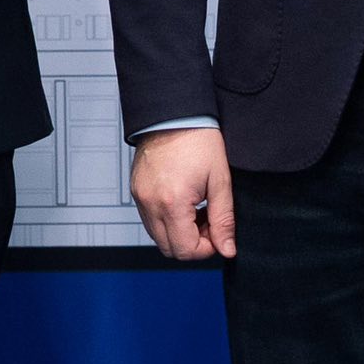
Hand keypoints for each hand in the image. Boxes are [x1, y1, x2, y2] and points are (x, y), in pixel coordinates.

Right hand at [130, 127, 235, 260]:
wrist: (174, 113)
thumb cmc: (198, 139)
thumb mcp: (220, 180)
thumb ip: (224, 219)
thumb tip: (227, 249)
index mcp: (172, 202)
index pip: (186, 250)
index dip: (207, 248)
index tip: (217, 232)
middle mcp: (151, 204)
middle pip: (170, 250)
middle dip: (193, 243)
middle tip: (209, 221)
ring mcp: (140, 198)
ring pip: (158, 237)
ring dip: (179, 233)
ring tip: (196, 209)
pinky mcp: (136, 191)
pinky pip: (149, 220)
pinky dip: (166, 221)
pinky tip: (182, 202)